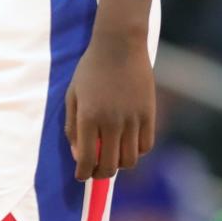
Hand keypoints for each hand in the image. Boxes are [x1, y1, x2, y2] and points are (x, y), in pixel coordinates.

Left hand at [65, 28, 154, 180]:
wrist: (119, 45)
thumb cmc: (91, 68)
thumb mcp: (73, 94)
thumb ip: (72, 127)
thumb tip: (78, 156)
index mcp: (89, 117)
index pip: (87, 160)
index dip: (83, 174)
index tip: (82, 176)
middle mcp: (111, 122)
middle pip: (110, 166)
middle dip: (100, 173)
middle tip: (97, 170)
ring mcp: (132, 119)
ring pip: (129, 160)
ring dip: (119, 164)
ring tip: (113, 156)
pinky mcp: (149, 114)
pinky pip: (145, 146)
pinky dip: (136, 151)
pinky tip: (128, 144)